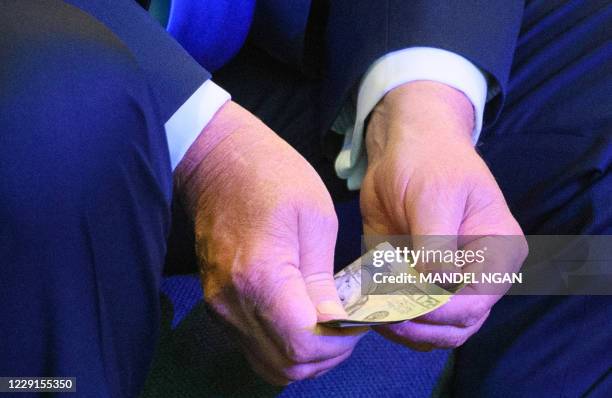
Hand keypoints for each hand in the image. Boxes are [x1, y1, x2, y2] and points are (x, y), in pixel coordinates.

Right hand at [175, 101, 365, 383]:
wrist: (218, 161)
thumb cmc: (271, 176)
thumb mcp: (314, 219)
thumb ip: (323, 280)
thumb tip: (335, 323)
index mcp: (261, 277)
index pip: (303, 344)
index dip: (338, 343)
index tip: (356, 323)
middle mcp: (234, 303)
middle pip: (286, 365)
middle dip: (326, 356)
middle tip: (347, 329)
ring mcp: (221, 308)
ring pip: (269, 365)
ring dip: (305, 358)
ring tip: (327, 328)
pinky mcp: (218, 306)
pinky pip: (255, 348)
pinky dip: (283, 348)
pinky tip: (302, 322)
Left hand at [360, 81, 527, 350]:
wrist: (402, 148)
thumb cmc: (428, 161)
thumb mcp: (434, 196)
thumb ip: (436, 244)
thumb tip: (433, 285)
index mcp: (497, 252)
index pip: (476, 300)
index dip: (440, 311)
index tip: (404, 307)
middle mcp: (477, 274)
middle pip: (458, 325)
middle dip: (421, 326)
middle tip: (383, 316)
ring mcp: (446, 282)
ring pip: (434, 329)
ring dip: (404, 329)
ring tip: (374, 312)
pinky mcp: (417, 282)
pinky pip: (409, 315)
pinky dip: (390, 317)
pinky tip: (369, 305)